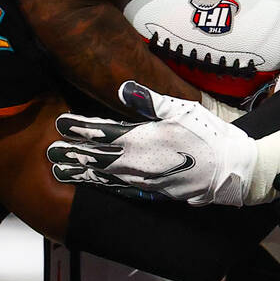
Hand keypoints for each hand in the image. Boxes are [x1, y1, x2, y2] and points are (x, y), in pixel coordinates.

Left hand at [47, 80, 257, 205]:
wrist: (230, 170)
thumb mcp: (180, 110)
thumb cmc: (206, 134)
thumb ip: (149, 100)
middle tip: (49, 152)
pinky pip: (122, 191)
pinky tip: (94, 187)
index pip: (100, 132)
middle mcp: (136, 162)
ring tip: (60, 171)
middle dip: (72, 154)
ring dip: (81, 173)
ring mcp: (143, 181)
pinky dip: (103, 188)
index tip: (58, 124)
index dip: (78, 128)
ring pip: (104, 177)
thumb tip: (123, 87)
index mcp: (140, 139)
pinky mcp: (153, 193)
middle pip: (96, 157)